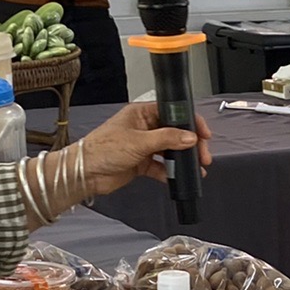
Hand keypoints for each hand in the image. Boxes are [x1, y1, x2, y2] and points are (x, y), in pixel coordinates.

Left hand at [76, 102, 212, 195]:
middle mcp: (144, 128)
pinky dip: (171, 172)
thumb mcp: (139, 141)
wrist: (85, 173)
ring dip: (183, 159)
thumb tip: (190, 137)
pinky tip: (178, 177)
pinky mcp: (142, 163)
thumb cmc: (103, 149)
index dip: (190, 122)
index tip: (203, 133)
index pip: (173, 113)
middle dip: (191, 144)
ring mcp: (143, 146)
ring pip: (170, 150)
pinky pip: (162, 166)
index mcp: (142, 114)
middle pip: (175, 132)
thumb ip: (167, 138)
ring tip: (196, 168)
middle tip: (202, 155)